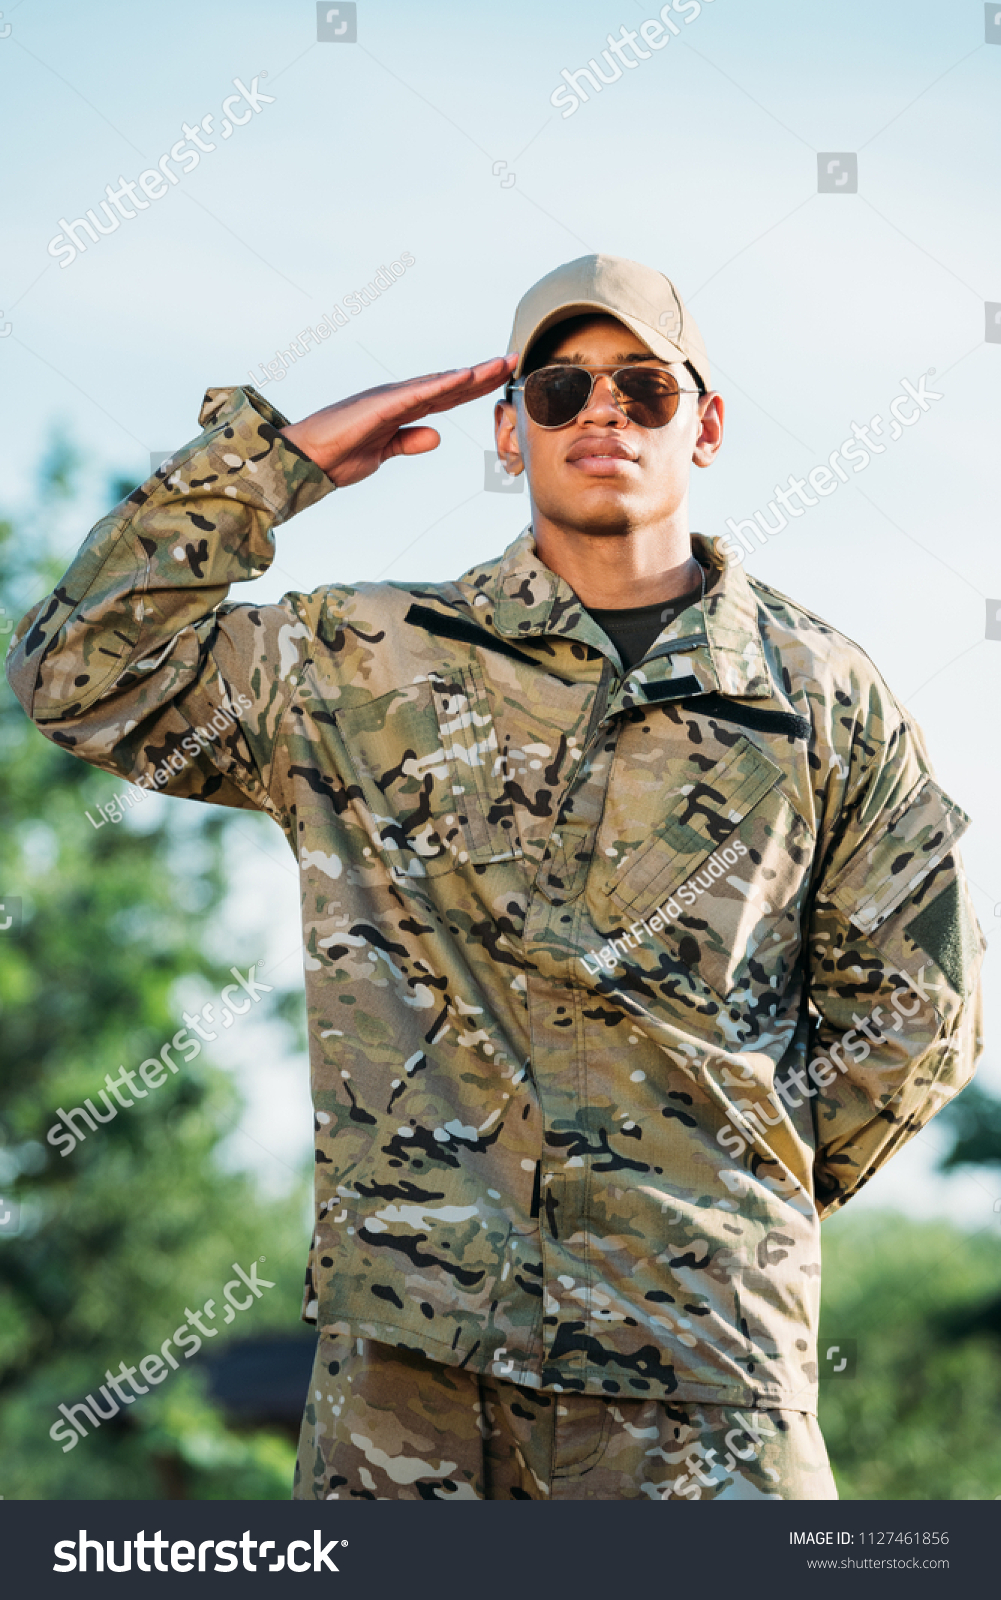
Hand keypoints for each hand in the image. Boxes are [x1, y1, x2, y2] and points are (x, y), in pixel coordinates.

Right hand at [279, 355, 517, 486]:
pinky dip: (443, 384)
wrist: (306, 461)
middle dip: (483, 373)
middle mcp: (398, 397)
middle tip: (513, 359)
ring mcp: (390, 398)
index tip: (502, 379)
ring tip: (500, 363)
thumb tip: (437, 437)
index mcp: (401, 409)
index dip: (475, 388)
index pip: (447, 396)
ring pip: (439, 383)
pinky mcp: (380, 405)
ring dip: (471, 373)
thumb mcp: (383, 453)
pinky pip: (417, 394)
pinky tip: (466, 377)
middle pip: (449, 384)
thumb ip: (408, 442)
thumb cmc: (338, 456)